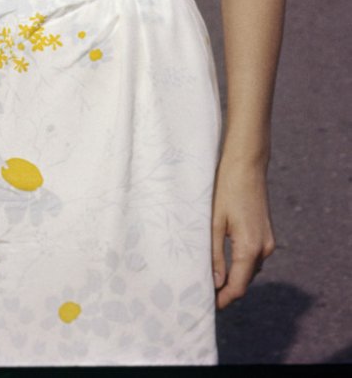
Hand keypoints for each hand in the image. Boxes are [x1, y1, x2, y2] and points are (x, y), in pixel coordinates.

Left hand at [211, 156, 275, 308]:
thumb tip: (216, 283)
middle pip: (245, 279)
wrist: (246, 164)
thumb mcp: (214, 222)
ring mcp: (267, 241)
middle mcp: (264, 248)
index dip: (224, 299)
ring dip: (234, 276)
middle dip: (227, 289)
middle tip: (203, 292)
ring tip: (210, 278)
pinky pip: (253, 256)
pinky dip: (240, 263)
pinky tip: (224, 260)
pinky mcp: (266, 233)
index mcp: (250, 247)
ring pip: (249, 268)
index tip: (209, 306)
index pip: (239, 286)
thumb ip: (215, 254)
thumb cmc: (225, 189)